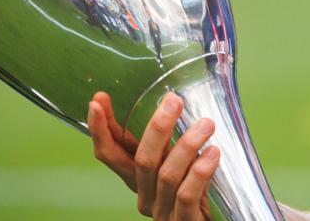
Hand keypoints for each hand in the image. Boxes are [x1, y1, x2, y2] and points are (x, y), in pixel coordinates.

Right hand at [88, 91, 219, 219]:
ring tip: (206, 124)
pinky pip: (186, 196)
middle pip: (142, 160)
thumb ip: (169, 143)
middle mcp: (145, 196)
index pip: (111, 153)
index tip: (98, 100)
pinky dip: (198, 173)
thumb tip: (170, 101)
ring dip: (186, 146)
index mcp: (138, 179)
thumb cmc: (194, 193)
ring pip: (166, 175)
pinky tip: (212, 153)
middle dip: (156, 128)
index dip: (101, 129)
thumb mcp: (178, 163)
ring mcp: (162, 212)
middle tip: (174, 101)